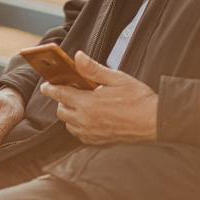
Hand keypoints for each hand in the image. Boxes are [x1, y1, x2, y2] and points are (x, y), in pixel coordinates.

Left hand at [40, 51, 157, 144]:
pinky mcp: (98, 141)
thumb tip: (77, 57)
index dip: (50, 89)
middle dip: (61, 100)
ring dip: (70, 113)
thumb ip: (93, 69)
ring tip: (81, 103)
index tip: (45, 85)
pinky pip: (79, 134)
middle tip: (70, 91)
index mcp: (88, 103)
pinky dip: (78, 125)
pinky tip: (89, 117)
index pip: (60, 94)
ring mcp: (91, 133)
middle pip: (61, 111)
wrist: (154, 122)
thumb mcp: (116, 78)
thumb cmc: (138, 99)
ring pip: (69, 124)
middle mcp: (86, 121)